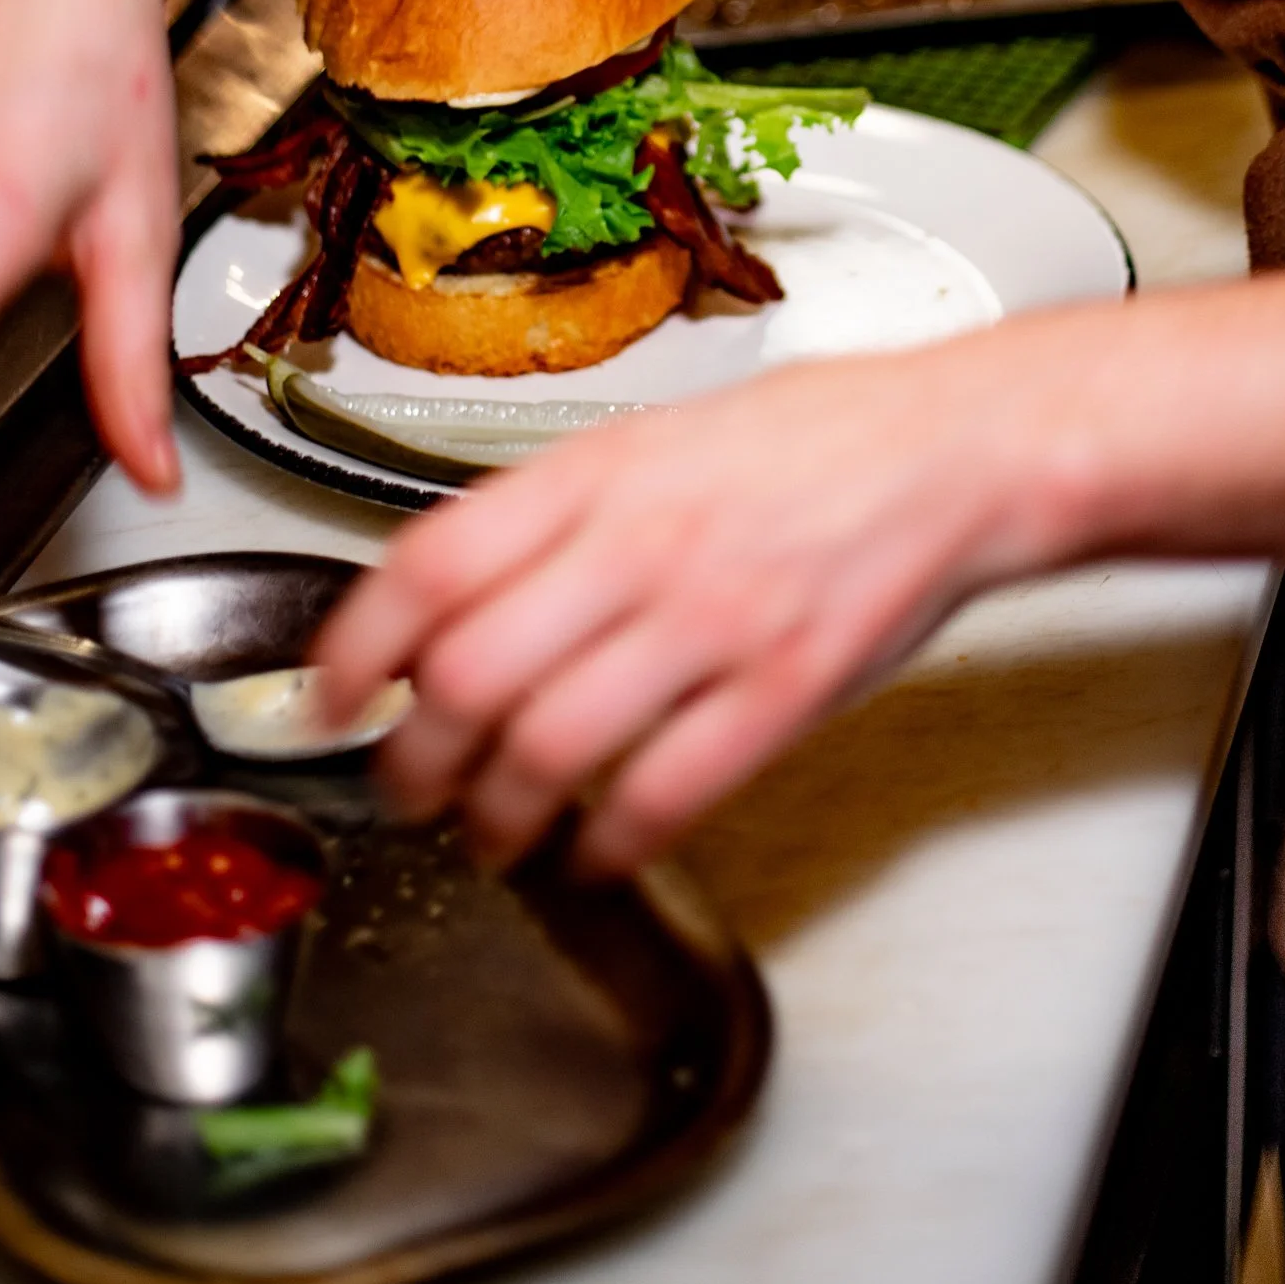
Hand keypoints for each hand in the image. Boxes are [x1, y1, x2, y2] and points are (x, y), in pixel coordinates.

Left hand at [315, 340, 1070, 873]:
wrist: (956, 447)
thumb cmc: (818, 438)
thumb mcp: (661, 433)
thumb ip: (559, 505)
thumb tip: (450, 583)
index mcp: (599, 472)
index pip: (431, 564)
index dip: (354, 647)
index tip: (329, 699)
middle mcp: (644, 543)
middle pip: (470, 675)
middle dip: (413, 758)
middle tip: (405, 786)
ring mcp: (716, 620)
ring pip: (552, 747)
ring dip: (498, 815)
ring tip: (490, 833)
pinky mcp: (786, 690)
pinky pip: (669, 793)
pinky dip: (612, 843)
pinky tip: (597, 850)